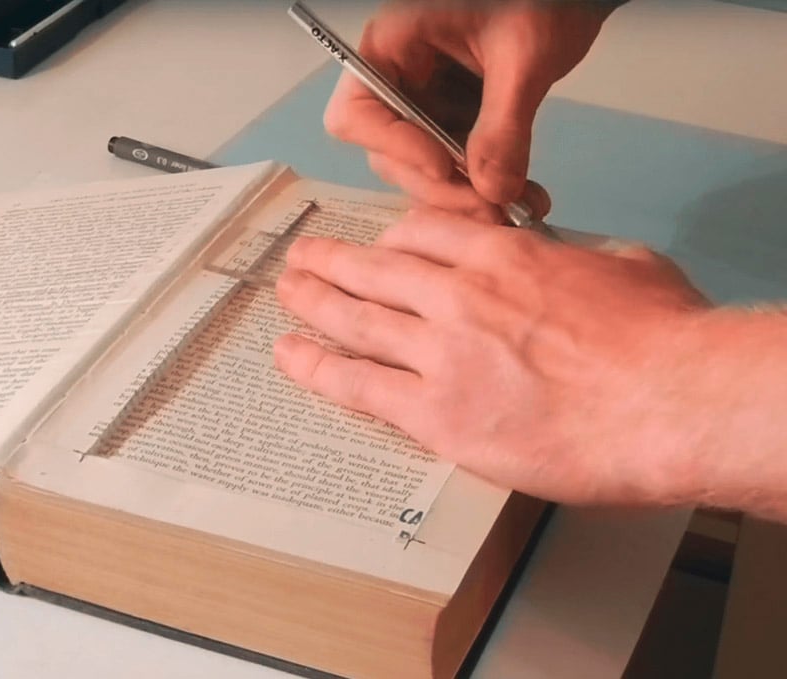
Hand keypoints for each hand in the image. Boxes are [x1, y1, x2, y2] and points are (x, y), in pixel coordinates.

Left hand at [273, 209, 718, 507]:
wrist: (665, 403)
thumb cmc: (663, 343)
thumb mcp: (628, 267)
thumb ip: (582, 261)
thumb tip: (576, 263)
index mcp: (506, 257)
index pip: (425, 232)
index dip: (392, 239)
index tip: (379, 245)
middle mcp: (461, 295)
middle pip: (375, 268)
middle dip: (332, 261)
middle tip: (304, 258)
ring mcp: (441, 353)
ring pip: (356, 318)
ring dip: (313, 302)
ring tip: (287, 293)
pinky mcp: (435, 412)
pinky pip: (356, 383)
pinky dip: (315, 367)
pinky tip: (290, 357)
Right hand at [325, 1, 613, 221]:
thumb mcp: (523, 55)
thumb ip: (504, 125)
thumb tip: (493, 190)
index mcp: (390, 45)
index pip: (356, 115)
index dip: (394, 147)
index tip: (444, 166)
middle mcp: (397, 77)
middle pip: (390, 154)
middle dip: (441, 186)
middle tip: (491, 207)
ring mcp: (424, 101)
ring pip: (421, 168)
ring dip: (465, 195)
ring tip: (517, 206)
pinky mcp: (452, 117)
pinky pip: (454, 164)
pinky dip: (483, 184)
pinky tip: (518, 194)